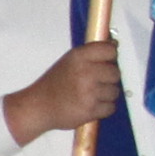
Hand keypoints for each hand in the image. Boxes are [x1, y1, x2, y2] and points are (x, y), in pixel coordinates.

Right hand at [3, 42, 122, 143]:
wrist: (38, 106)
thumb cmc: (54, 84)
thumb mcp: (69, 61)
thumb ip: (91, 53)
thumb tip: (115, 45)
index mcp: (79, 57)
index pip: (110, 50)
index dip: (111, 57)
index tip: (106, 61)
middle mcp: (85, 72)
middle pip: (116, 73)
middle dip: (108, 78)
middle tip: (96, 82)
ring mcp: (89, 92)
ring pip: (114, 92)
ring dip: (106, 95)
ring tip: (91, 95)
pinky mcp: (91, 110)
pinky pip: (111, 107)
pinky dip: (103, 108)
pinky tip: (91, 105)